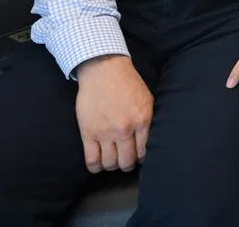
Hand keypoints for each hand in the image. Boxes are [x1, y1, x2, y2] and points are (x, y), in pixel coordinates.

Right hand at [74, 55, 153, 173]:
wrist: (104, 70)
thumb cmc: (127, 83)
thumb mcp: (147, 100)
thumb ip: (148, 121)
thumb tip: (150, 140)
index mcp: (142, 121)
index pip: (144, 152)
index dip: (141, 158)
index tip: (137, 157)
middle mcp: (125, 129)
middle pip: (127, 162)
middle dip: (127, 164)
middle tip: (124, 160)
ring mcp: (105, 132)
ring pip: (110, 164)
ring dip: (111, 165)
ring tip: (111, 160)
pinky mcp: (88, 132)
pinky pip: (91, 160)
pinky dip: (95, 167)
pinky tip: (97, 164)